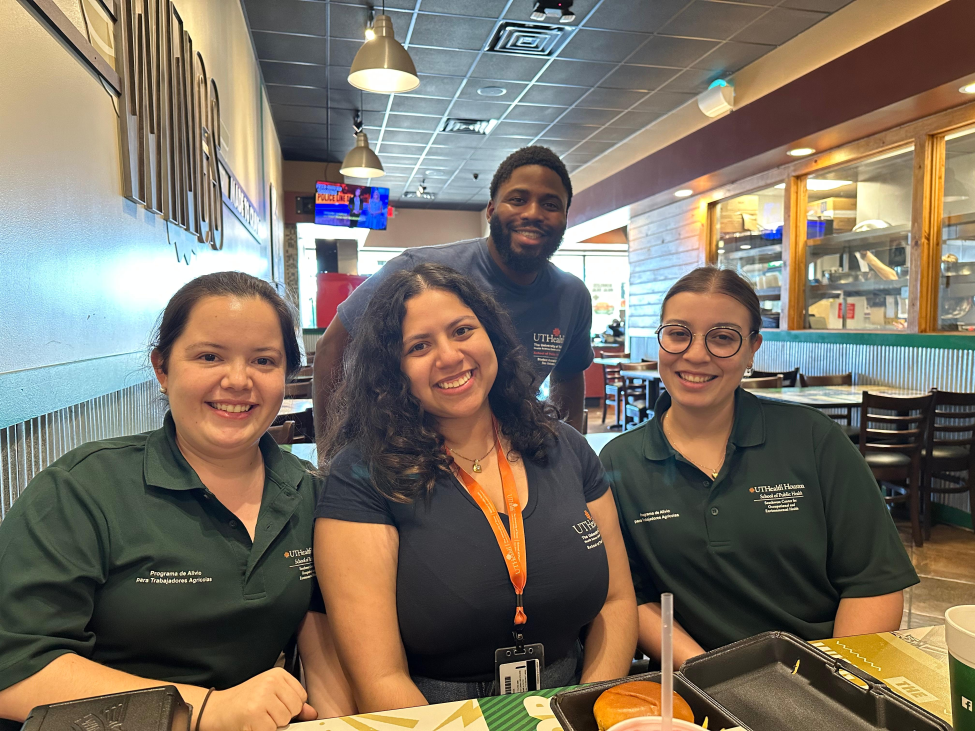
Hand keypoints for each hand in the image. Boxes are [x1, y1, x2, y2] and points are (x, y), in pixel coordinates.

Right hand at [201, 668, 317, 730]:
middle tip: (265, 712)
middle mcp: (271, 682)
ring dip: (272, 725)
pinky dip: (263, 730)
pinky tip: (252, 723)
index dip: (291, 706)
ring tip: (258, 717)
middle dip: (282, 716)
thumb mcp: (271, 695)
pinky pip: (271, 729)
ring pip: (284, 721)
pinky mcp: (254, 714)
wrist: (217, 708)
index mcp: (277, 674)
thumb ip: (293, 702)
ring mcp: (262, 697)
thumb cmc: (245, 701)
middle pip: (295, 709)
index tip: (275, 705)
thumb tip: (313, 713)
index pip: (301, 696)